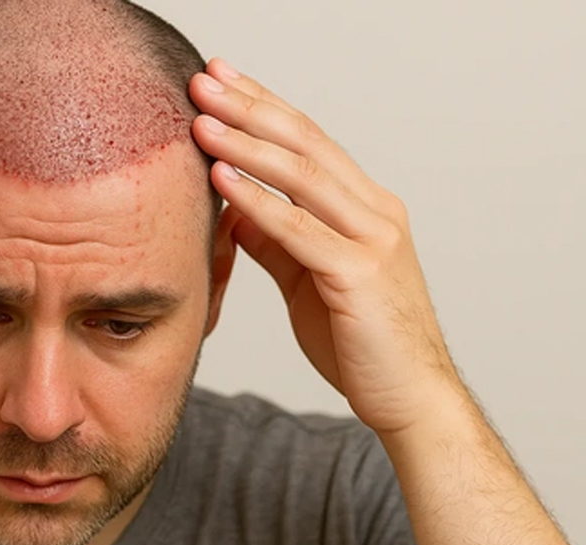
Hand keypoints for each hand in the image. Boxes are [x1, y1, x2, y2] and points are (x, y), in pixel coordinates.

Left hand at [189, 58, 463, 433]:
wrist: (408, 399)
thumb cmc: (359, 340)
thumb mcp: (308, 278)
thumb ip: (276, 238)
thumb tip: (235, 205)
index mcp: (366, 206)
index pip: (308, 140)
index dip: (262, 106)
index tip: (221, 80)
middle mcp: (375, 212)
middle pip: (304, 143)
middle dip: (249, 108)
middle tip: (203, 80)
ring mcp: (373, 240)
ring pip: (302, 176)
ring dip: (245, 144)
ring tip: (201, 120)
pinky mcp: (360, 275)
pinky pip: (298, 229)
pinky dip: (257, 201)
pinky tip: (221, 179)